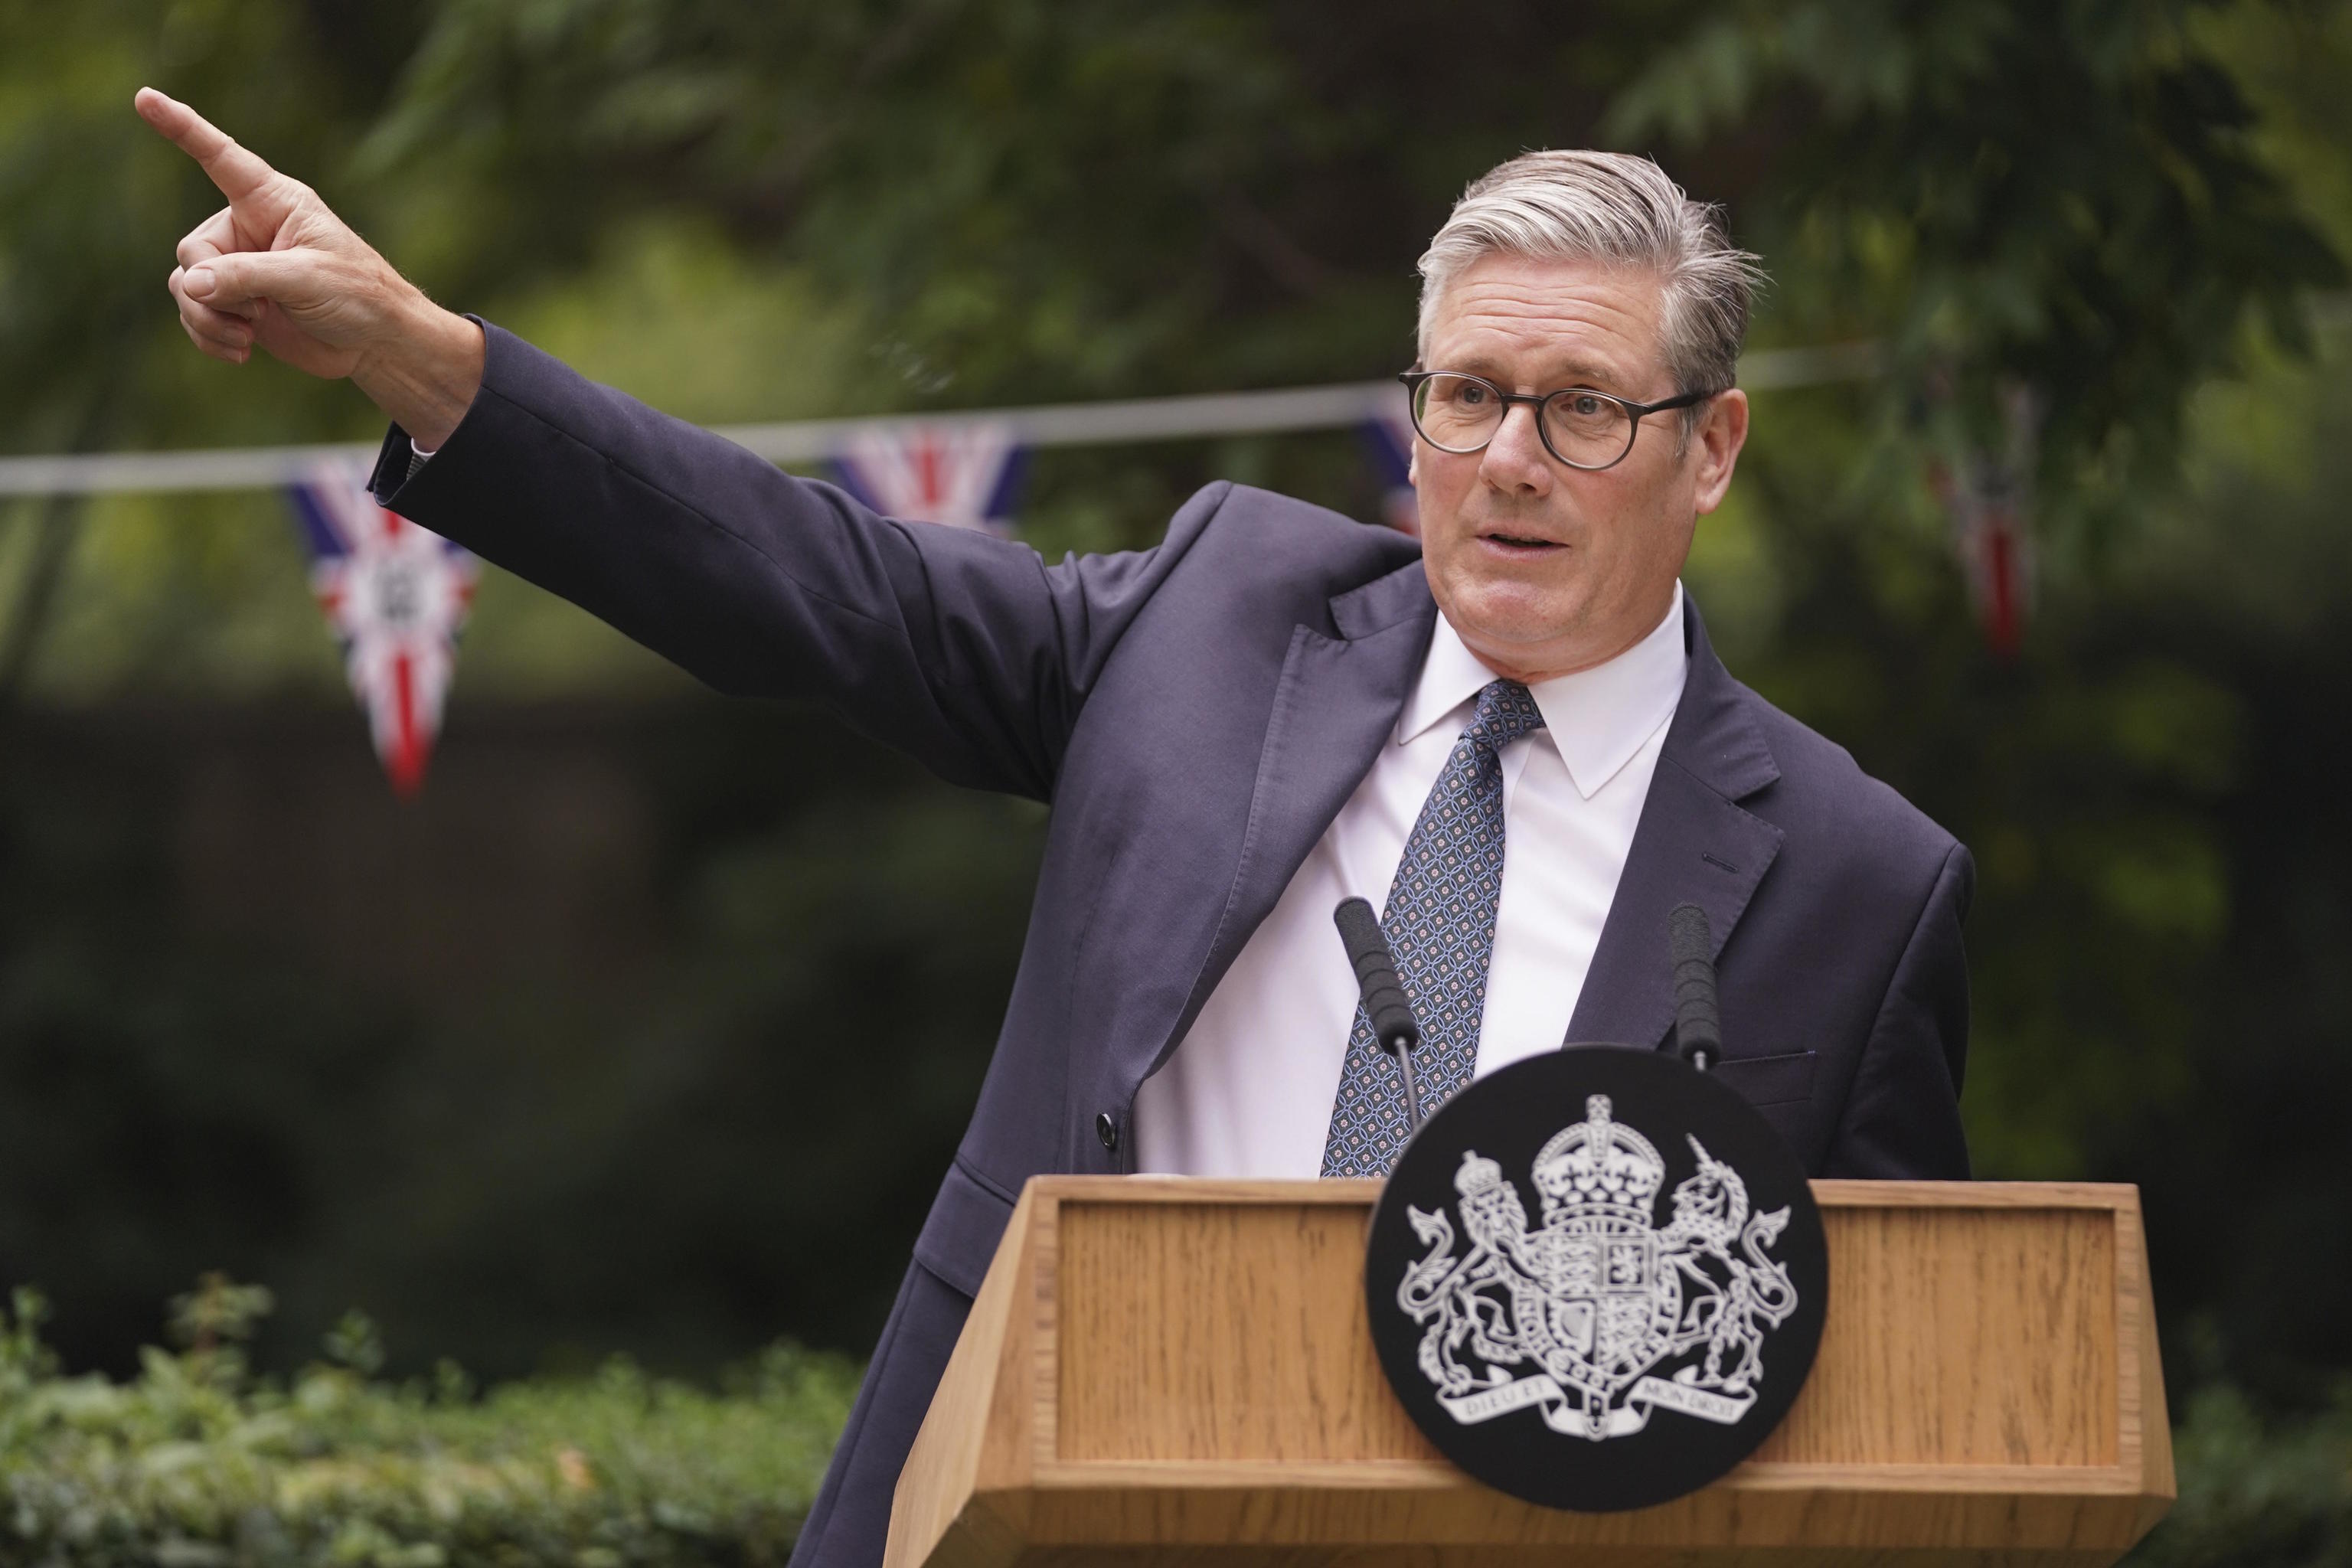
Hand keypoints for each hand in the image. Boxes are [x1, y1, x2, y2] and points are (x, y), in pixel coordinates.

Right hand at [136, 88, 483, 446]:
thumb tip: (190, 284)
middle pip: (194, 250)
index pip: (220, 157)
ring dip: (207, 318)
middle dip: (212, 289)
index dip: (182, 127)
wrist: (376, 344)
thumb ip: (246, 277)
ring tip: (248, 336)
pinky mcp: (236, 302)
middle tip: (257, 312)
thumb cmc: (358, 296)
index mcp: (273, 201)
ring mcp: (238, 266)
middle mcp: (248, 227)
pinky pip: (194, 311)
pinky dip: (207, 334)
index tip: (145, 97)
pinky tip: (241, 352)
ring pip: (187, 285)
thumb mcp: (306, 280)